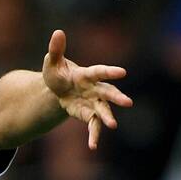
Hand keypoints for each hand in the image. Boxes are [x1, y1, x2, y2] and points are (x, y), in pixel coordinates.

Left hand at [42, 29, 131, 149]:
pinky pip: (92, 125)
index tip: (123, 73)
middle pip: (107, 92)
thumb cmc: (58, 73)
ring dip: (107, 117)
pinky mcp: (87, 114)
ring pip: (103, 110)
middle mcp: (93, 89)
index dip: (110, 72)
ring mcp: (92, 102)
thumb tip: (57, 32)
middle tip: (128, 102)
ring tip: (113, 126)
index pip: (99, 72)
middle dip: (116, 97)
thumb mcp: (52, 63)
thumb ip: (56, 50)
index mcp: (86, 75)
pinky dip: (93, 135)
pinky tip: (92, 146)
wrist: (57, 89)